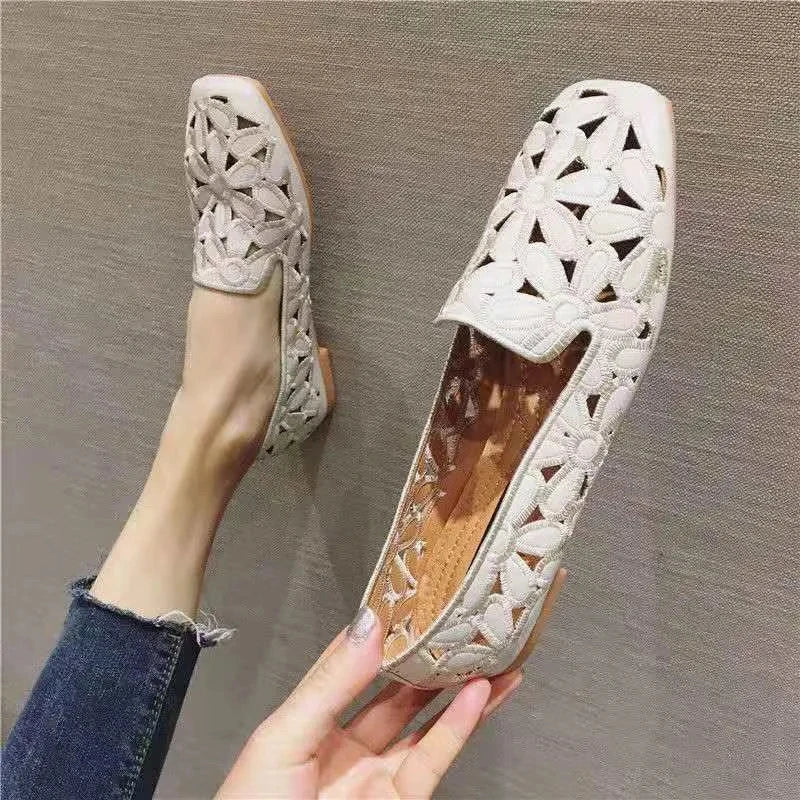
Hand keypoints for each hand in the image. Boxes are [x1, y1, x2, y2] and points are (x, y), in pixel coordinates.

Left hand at [217, 569, 565, 798]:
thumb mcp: (283, 738)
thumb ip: (330, 684)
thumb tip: (367, 627)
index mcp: (310, 722)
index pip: (354, 665)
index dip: (384, 635)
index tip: (411, 602)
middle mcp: (346, 746)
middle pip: (398, 693)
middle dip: (430, 661)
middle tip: (461, 627)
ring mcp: (374, 776)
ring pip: (425, 725)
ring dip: (459, 691)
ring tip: (488, 657)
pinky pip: (433, 759)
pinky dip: (460, 726)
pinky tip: (479, 697)